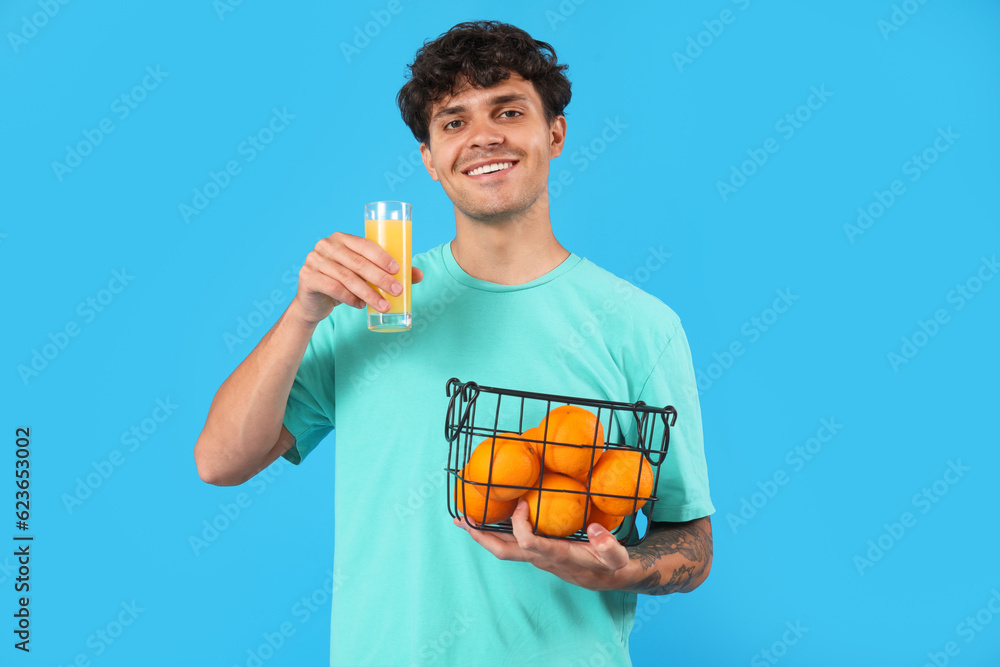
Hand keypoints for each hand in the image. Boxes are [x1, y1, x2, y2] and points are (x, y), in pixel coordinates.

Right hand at [290, 232, 422, 324]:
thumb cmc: (343, 283)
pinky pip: (333, 288)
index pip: (365, 244)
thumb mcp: (364, 275)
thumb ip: (387, 272)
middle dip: (380, 278)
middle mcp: (326, 245)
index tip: (398, 271)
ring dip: (369, 293)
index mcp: (342, 238)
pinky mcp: (307, 277)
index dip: (382, 257)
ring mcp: (314, 260)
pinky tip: (361, 305)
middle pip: (358, 263)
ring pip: (347, 278)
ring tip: (384, 305)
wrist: (313, 301)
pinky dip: (350, 298)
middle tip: (397, 291)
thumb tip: (419, 275)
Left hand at [455, 500, 633, 590]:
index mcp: (557, 555)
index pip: (528, 542)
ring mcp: (536, 556)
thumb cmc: (611, 565)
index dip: (519, 524)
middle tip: (463, 520)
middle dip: (481, 537)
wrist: (609, 578)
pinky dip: (496, 532)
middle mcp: (541, 558)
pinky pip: (511, 543)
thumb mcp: (616, 556)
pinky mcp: (537, 552)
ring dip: (482, 535)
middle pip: (503, 551)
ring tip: (465, 519)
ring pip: (503, 548)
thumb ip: (608, 545)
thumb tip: (595, 529)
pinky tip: (490, 519)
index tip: (521, 502)